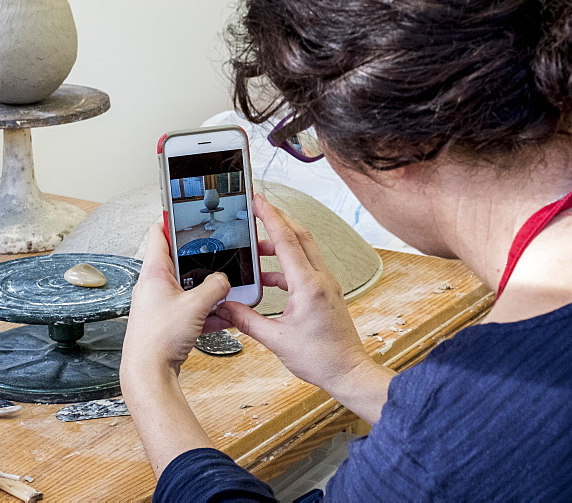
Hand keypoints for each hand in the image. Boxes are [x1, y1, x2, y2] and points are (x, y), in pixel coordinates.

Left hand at [121, 223, 231, 378]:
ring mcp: (158, 304)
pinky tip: (220, 318)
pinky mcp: (166, 322)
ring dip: (206, 291)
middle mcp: (153, 286)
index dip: (170, 219)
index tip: (182, 210)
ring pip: (187, 288)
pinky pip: (189, 309)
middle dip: (200, 262)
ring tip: (224, 294)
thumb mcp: (196, 305)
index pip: (158, 233)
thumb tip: (224, 280)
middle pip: (178, 262)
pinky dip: (205, 311)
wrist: (148, 373)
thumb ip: (215, 287)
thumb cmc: (159, 339)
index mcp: (154, 272)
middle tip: (216, 256)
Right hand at [214, 195, 387, 409]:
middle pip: (299, 235)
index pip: (287, 239)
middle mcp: (320, 278)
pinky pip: (304, 267)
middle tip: (256, 208)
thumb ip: (246, 320)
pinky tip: (267, 277)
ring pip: (303, 249)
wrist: (347, 372)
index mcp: (308, 285)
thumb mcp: (276, 339)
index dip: (270, 216)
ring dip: (279, 244)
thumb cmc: (321, 358)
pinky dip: (284, 265)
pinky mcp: (326, 291)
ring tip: (254, 247)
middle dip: (276, 218)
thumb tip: (224, 306)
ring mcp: (326, 283)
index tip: (257, 199)